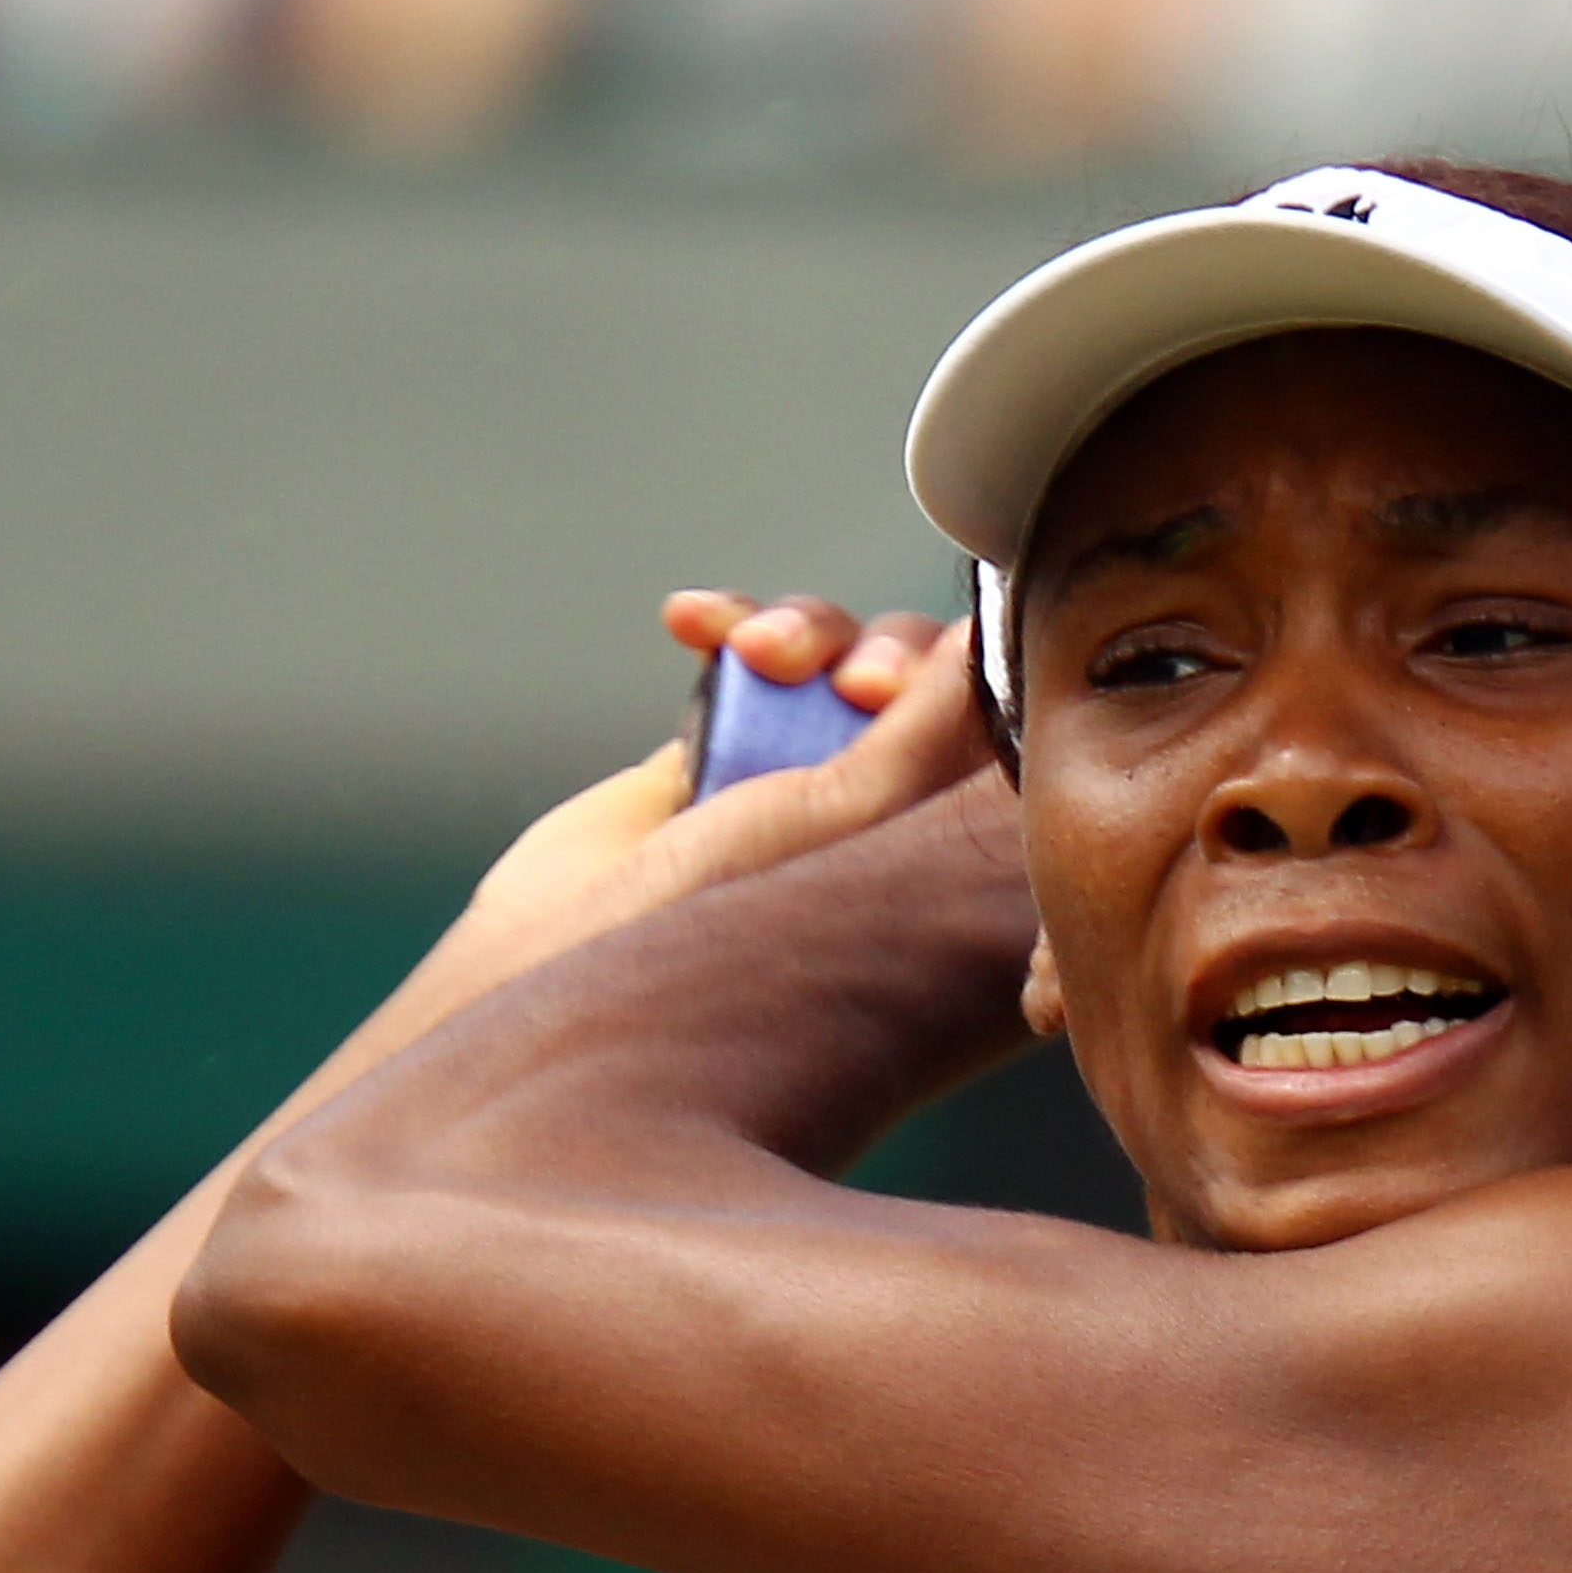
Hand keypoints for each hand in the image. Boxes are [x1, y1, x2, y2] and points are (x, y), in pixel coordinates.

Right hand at [435, 598, 1012, 1002]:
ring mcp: (809, 781)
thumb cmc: (722, 910)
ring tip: (757, 654)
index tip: (909, 700)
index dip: (981, 689)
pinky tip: (690, 624)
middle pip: (935, 684)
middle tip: (855, 687)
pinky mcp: (735, 744)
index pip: (1010, 746)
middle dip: (888, 654)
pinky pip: (759, 651)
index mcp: (948, 871)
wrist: (561, 951)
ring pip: (847, 654)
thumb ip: (931, 725)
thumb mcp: (850, 812)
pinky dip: (731, 621)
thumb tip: (986, 641)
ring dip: (807, 632)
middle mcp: (890, 826)